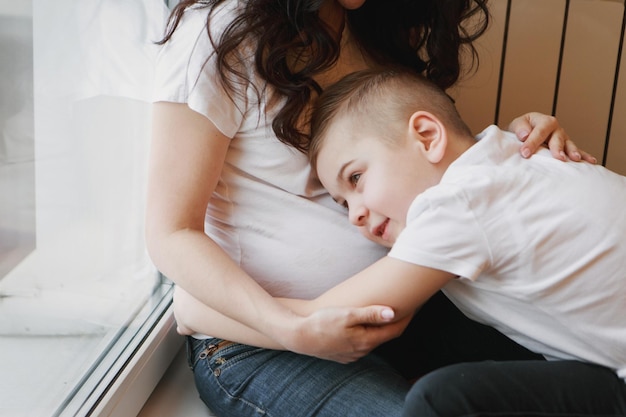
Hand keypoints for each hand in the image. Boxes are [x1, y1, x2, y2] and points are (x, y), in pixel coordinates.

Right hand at [282, 306, 409, 363]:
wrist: (298, 336)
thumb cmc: (322, 322)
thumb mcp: (347, 314)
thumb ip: (370, 314)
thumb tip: (392, 312)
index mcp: (366, 340)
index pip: (394, 331)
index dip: (406, 318)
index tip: (414, 305)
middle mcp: (362, 351)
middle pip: (385, 336)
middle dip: (394, 322)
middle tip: (402, 306)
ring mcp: (352, 355)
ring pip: (372, 340)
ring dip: (379, 328)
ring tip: (383, 313)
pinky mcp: (343, 355)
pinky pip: (360, 344)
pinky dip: (367, 334)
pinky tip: (362, 325)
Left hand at [508, 112, 596, 162]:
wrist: (523, 134)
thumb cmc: (521, 130)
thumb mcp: (517, 125)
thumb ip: (520, 128)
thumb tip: (524, 135)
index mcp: (543, 121)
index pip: (539, 131)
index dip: (532, 142)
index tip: (525, 153)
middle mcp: (555, 128)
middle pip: (557, 138)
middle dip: (557, 148)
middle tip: (558, 157)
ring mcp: (562, 137)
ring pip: (568, 144)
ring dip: (572, 152)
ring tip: (575, 159)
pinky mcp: (566, 147)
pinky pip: (577, 151)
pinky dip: (584, 156)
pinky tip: (591, 161)